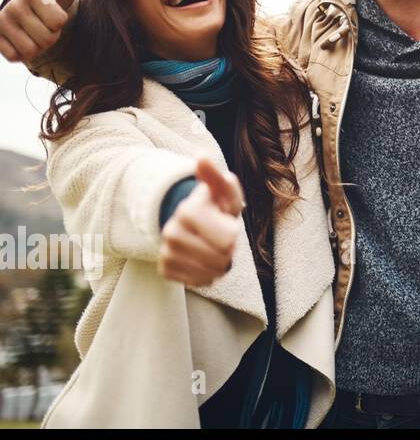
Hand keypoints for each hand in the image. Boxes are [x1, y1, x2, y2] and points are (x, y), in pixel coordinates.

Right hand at [0, 0, 76, 63]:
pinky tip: (23, 39)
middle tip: (46, 24)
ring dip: (39, 46)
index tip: (55, 11)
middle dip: (52, 36)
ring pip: (31, 51)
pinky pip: (15, 57)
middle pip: (47, 39)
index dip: (62, 22)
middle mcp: (13, 4)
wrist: (32, 10)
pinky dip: (23, 53)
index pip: (59, 22)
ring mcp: (1, 21)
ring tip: (36, 31)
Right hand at [158, 157, 244, 285]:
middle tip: (222, 239)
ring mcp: (166, 251)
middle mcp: (171, 232)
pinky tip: (204, 260)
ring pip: (209, 273)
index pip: (228, 239)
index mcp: (187, 211)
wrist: (194, 221)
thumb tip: (201, 157)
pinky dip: (207, 275)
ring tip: (215, 250)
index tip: (227, 223)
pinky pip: (197, 282)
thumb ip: (217, 177)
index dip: (233, 233)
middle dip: (229, 251)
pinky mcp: (165, 269)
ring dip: (220, 265)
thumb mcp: (224, 190)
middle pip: (219, 259)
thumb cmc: (216, 204)